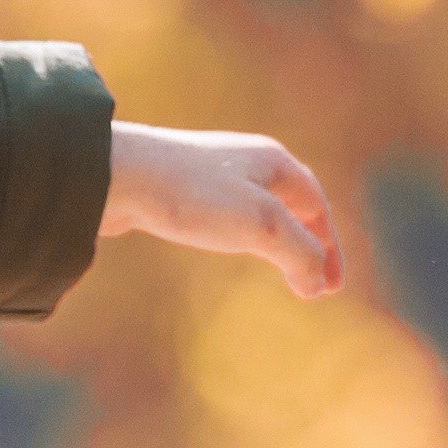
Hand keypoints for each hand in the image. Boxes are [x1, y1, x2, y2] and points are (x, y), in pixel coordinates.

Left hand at [101, 120, 341, 297]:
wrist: (115, 175)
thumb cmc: (191, 195)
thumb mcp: (260, 226)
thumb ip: (299, 253)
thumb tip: (317, 283)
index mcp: (275, 162)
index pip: (317, 207)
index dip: (329, 249)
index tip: (332, 288)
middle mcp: (247, 160)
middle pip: (293, 203)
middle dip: (308, 241)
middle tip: (315, 280)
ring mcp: (213, 172)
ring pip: (258, 208)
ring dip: (276, 238)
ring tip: (279, 265)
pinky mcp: (180, 188)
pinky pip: (225, 213)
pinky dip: (241, 235)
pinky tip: (227, 245)